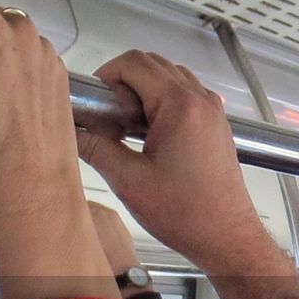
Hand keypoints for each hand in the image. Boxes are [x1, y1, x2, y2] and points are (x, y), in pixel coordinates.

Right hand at [78, 51, 276, 270]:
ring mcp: (211, 110)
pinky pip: (183, 95)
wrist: (224, 235)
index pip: (135, 63)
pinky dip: (160, 104)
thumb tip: (73, 132)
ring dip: (142, 92)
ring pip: (168, 77)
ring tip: (128, 130)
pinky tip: (148, 137)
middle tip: (109, 118)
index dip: (107, 75)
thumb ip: (96, 149)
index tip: (95, 100)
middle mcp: (200, 100)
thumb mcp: (128, 181)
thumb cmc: (187, 213)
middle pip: (152, 64)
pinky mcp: (214, 124)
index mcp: (180, 106)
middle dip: (123, 84)